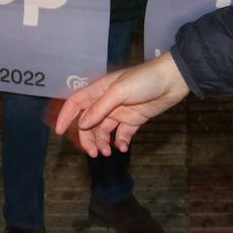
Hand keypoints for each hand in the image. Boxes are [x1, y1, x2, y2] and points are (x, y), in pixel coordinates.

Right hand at [54, 52, 190, 155]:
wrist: (173, 81)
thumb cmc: (145, 79)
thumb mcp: (119, 91)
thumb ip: (100, 108)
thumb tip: (83, 123)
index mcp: (100, 90)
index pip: (76, 103)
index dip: (66, 116)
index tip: (59, 132)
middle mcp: (107, 102)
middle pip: (89, 122)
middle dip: (87, 138)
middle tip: (93, 152)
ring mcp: (120, 111)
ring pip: (104, 131)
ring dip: (102, 142)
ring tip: (107, 152)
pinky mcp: (134, 120)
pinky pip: (122, 134)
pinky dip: (120, 142)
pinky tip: (122, 148)